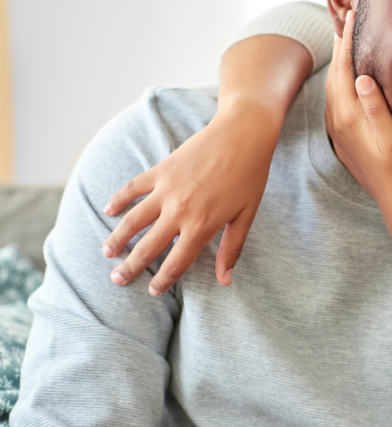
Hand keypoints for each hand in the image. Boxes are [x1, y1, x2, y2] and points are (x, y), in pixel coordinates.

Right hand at [102, 100, 280, 294]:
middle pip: (148, 247)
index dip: (163, 281)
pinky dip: (118, 199)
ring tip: (107, 252)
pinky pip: (133, 188)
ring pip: (133, 220)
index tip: (152, 292)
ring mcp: (167, 189)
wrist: (243, 133)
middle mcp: (180, 211)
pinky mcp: (161, 169)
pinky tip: (108, 210)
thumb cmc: (250, 176)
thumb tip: (226, 280)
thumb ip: (232, 249)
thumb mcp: (246, 215)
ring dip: (117, 239)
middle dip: (130, 267)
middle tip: (117, 280)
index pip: (177, 262)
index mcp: (202, 226)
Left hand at [325, 10, 391, 209]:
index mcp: (350, 118)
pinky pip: (336, 101)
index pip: (344, 70)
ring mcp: (339, 132)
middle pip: (334, 74)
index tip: (351, 15)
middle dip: (339, 46)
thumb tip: (361, 77)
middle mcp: (338, 123)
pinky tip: (348, 78)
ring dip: (338, 63)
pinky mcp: (343, 139)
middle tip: (347, 18)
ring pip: (333, 88)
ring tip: (346, 41)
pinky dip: (340, 81)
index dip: (346, 41)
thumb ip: (376, 109)